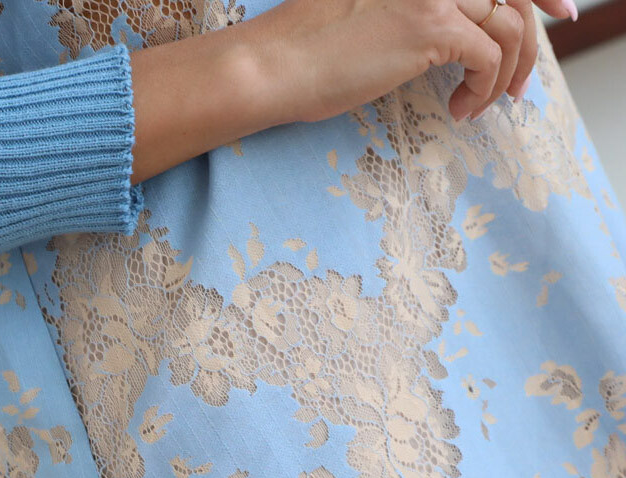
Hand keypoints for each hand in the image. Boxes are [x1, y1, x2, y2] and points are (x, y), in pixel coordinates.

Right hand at [242, 0, 577, 126]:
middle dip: (531, 43)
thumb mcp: (367, 15)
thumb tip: (445, 39)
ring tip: (487, 107)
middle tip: (522, 88)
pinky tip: (461, 111)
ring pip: (509, 27)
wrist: (274, 64)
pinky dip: (485, 90)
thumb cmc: (306, 53)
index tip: (557, 12)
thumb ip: (410, 14)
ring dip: (508, 75)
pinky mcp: (431, 27)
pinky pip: (489, 58)